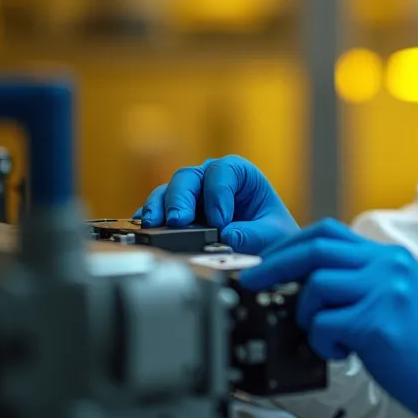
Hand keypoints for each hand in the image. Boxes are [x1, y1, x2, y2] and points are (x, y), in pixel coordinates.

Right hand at [134, 155, 298, 253]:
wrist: (265, 246)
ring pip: (168, 191)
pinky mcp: (177, 213)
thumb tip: (227, 237)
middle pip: (189, 177)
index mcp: (240, 174)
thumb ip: (252, 234)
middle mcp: (211, 178)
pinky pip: (158, 210)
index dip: (218, 193)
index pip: (223, 171)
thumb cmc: (271, 231)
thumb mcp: (271, 234)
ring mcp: (191, 194)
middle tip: (179, 221)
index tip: (221, 220)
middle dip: (182, 198)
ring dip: (160, 207)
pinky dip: (151, 218)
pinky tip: (145, 228)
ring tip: (155, 224)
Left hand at [238, 219, 417, 417]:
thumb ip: (360, 283)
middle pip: (315, 248)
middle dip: (273, 265)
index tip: (265, 262)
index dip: (289, 245)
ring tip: (326, 336)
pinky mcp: (378, 323)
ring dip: (307, 314)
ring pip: (315, 285)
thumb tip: (304, 286)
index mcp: (390, 257)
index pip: (329, 232)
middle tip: (251, 282)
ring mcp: (384, 292)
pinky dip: (321, 341)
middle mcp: (387, 266)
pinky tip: (341, 353)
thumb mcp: (397, 297)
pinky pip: (324, 324)